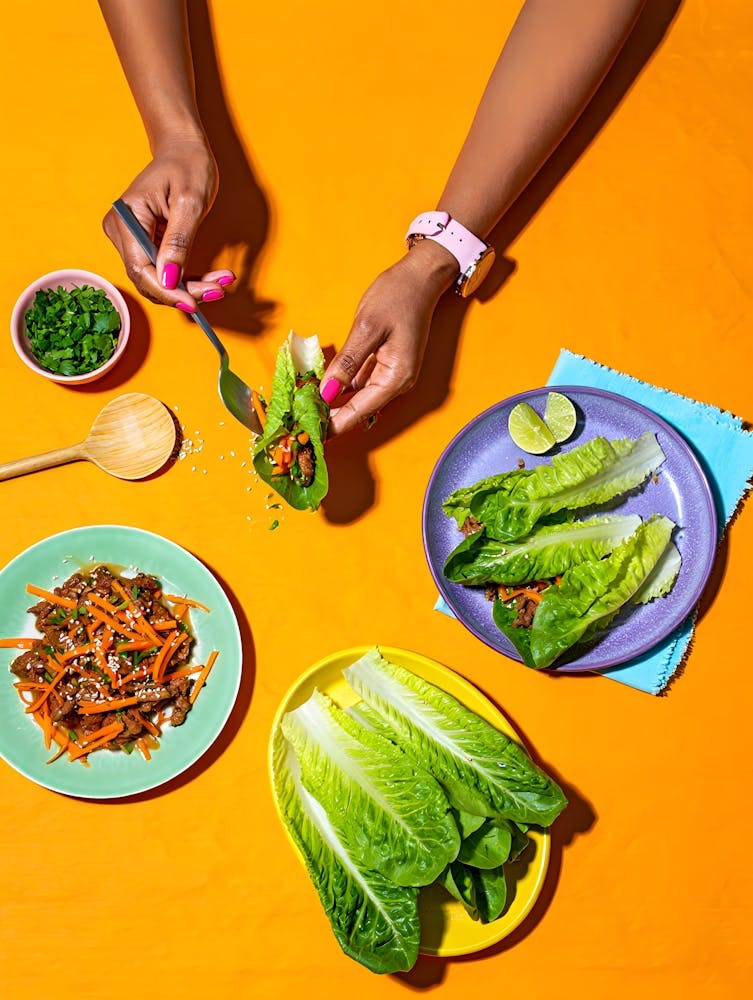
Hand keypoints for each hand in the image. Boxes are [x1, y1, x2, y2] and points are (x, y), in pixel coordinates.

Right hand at [103, 137, 232, 309]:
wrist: (184, 150)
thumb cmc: (187, 166)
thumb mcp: (189, 202)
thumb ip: (178, 242)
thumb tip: (168, 279)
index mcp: (126, 217)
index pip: (140, 268)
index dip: (166, 291)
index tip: (194, 303)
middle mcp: (121, 232)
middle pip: (148, 278)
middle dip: (183, 291)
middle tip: (218, 291)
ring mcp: (132, 240)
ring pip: (158, 280)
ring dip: (189, 288)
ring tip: (221, 284)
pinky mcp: (146, 244)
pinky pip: (165, 271)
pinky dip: (188, 280)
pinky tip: (213, 280)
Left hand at [322, 241, 457, 435]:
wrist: (419, 277)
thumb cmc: (397, 296)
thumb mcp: (367, 327)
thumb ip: (347, 362)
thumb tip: (327, 392)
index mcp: (396, 377)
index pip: (360, 410)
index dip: (335, 424)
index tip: (311, 435)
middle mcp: (396, 382)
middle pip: (359, 408)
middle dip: (331, 416)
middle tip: (300, 422)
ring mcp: (391, 374)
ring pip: (357, 396)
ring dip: (333, 402)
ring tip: (304, 408)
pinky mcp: (384, 364)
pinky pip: (359, 381)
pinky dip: (340, 385)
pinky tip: (319, 387)